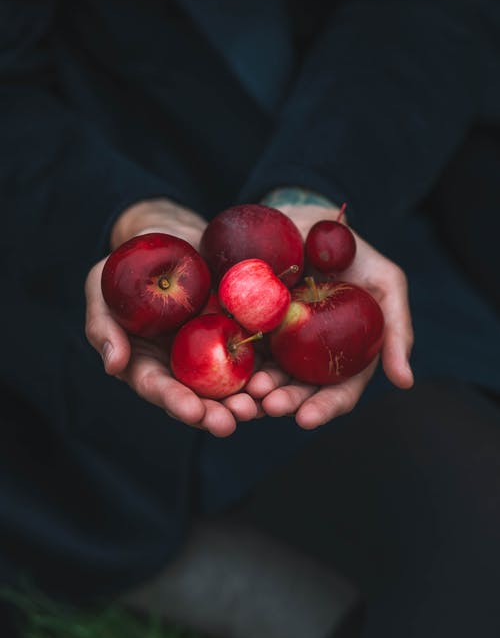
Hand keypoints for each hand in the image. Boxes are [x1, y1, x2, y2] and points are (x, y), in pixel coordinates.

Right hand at [85, 198, 260, 437]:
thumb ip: (102, 326)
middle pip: (200, 397)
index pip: (161, 388)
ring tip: (260, 408)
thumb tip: (113, 366)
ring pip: (232, 385)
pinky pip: (258, 356)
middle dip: (215, 413)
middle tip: (230, 422)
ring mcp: (214, 352)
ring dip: (246, 401)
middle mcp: (183, 366)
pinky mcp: (241, 333)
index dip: (176, 402)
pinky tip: (280, 379)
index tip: (193, 411)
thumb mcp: (100, 287)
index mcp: (149, 363)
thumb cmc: (127, 266)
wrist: (171, 236)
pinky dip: (269, 371)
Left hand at [246, 203, 413, 429]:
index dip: (324, 408)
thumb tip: (406, 383)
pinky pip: (240, 348)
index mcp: (344, 355)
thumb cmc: (354, 252)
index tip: (305, 419)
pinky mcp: (249, 325)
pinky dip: (235, 363)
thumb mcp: (387, 284)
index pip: (337, 391)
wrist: (307, 218)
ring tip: (247, 392)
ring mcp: (277, 342)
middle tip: (268, 404)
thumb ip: (398, 330)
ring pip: (266, 376)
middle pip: (298, 391)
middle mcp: (309, 357)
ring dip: (256, 391)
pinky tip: (227, 368)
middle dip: (284, 402)